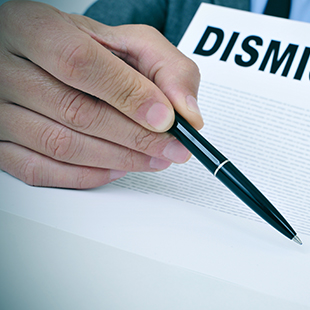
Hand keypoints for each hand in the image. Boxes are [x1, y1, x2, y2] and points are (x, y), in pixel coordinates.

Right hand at [0, 1, 202, 188]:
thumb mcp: (132, 42)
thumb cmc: (90, 49)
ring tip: (154, 158)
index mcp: (35, 28)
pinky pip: (39, 170)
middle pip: (74, 111)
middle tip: (171, 148)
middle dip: (134, 137)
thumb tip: (185, 112)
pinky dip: (86, 176)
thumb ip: (166, 68)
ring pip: (60, 145)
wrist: (49, 57)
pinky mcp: (0, 142)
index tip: (166, 119)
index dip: (129, 96)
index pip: (81, 64)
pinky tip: (117, 169)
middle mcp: (6, 66)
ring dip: (117, 159)